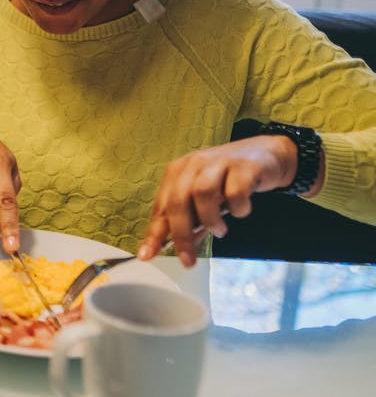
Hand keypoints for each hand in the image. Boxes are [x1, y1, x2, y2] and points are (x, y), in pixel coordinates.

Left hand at [138, 135, 299, 266]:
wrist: (266, 154)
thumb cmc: (230, 178)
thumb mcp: (206, 197)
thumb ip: (192, 219)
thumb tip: (181, 246)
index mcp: (178, 172)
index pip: (161, 207)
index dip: (154, 233)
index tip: (147, 255)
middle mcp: (194, 165)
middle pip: (179, 201)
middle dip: (181, 235)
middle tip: (188, 259)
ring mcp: (218, 163)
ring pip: (203, 193)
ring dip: (210, 220)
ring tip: (219, 230)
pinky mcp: (244, 167)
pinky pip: (236, 192)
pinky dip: (237, 208)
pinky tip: (240, 210)